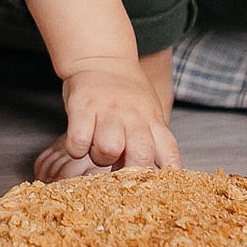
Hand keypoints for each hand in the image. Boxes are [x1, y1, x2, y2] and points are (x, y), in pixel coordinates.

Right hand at [49, 58, 181, 173]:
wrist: (101, 58)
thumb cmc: (126, 93)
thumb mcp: (148, 112)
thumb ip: (150, 141)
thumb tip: (148, 177)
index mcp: (152, 120)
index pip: (169, 152)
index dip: (167, 174)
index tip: (160, 189)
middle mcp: (133, 116)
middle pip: (140, 155)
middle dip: (129, 171)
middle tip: (119, 170)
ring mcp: (108, 111)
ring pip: (108, 149)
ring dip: (100, 158)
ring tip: (97, 149)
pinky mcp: (82, 108)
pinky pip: (79, 141)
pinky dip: (78, 149)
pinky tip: (80, 142)